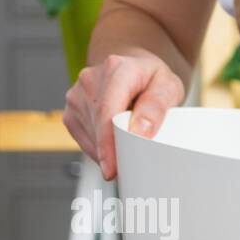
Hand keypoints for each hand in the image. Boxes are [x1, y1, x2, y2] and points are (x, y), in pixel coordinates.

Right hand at [63, 54, 184, 179]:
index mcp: (117, 70)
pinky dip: (100, 150)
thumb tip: (139, 132)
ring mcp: (76, 95)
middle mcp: (90, 79)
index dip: (108, 143)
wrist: (135, 69)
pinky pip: (84, 140)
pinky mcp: (71, 111)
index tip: (112, 169)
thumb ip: (157, 106)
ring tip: (130, 143)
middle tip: (135, 167)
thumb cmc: (152, 79)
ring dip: (109, 151)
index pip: (107, 111)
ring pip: (91, 137)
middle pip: (98, 127)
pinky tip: (115, 143)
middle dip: (114, 153)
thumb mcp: (169, 87)